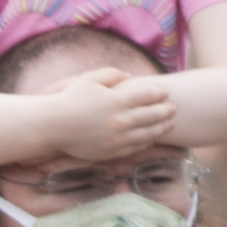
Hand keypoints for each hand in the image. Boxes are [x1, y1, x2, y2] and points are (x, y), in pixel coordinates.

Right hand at [47, 69, 175, 161]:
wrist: (53, 125)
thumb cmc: (70, 98)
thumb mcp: (89, 78)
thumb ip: (112, 74)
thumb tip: (131, 77)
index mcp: (116, 101)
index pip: (146, 96)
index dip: (158, 93)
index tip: (164, 91)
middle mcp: (120, 121)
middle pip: (152, 115)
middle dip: (165, 110)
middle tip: (173, 107)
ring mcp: (117, 138)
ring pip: (147, 134)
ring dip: (161, 128)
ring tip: (170, 123)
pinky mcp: (112, 151)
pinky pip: (136, 147)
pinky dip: (147, 141)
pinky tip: (152, 136)